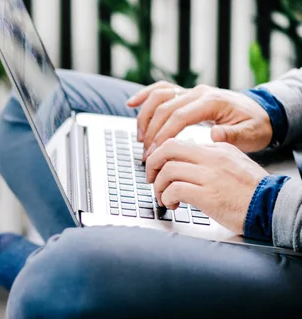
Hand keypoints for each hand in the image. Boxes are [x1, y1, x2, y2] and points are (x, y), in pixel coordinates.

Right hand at [126, 81, 272, 158]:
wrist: (262, 112)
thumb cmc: (255, 126)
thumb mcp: (250, 135)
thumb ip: (232, 136)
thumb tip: (214, 135)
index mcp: (212, 101)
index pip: (179, 117)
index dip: (163, 135)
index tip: (154, 153)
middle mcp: (198, 92)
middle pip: (165, 108)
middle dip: (151, 133)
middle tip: (146, 155)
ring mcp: (190, 91)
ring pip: (159, 97)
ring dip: (145, 117)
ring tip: (140, 139)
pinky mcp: (185, 93)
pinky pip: (160, 90)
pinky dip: (144, 96)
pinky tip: (131, 104)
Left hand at [145, 139, 268, 234]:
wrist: (272, 206)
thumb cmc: (252, 191)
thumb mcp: (233, 164)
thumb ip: (210, 161)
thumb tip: (184, 165)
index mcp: (218, 148)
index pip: (179, 144)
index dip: (161, 156)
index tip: (157, 169)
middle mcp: (212, 158)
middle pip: (168, 149)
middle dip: (152, 164)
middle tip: (150, 178)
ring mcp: (210, 176)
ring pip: (168, 170)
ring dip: (159, 186)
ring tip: (163, 197)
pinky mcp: (208, 195)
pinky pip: (175, 190)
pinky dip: (167, 197)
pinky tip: (172, 204)